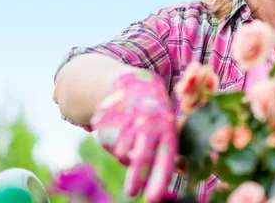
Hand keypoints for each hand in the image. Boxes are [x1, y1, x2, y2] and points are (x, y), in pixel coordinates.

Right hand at [90, 70, 177, 202]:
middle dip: (136, 178)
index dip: (158, 180)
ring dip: (124, 155)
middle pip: (142, 156)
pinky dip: (112, 144)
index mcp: (167, 128)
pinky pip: (107, 143)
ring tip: (131, 141)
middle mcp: (148, 123)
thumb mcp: (168, 130)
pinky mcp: (109, 117)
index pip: (164, 158)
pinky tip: (120, 130)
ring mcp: (127, 118)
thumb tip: (163, 192)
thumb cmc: (156, 117)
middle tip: (132, 193)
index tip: (152, 199)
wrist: (136, 84)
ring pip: (121, 152)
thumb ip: (167, 157)